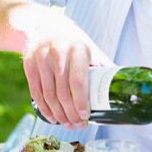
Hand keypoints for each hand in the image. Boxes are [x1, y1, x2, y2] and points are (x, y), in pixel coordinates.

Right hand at [23, 11, 110, 127]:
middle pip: (63, 92)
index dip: (81, 102)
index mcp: (78, 49)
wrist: (46, 26)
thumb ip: (102, 67)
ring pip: (49, 94)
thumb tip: (122, 89)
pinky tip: (52, 117)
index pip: (78, 82)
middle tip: (77, 125)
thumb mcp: (90, 49)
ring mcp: (41, 57)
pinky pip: (36, 92)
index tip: (85, 116)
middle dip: (71, 113)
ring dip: (58, 114)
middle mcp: (58, 51)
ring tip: (67, 124)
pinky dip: (44, 108)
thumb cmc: (74, 44)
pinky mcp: (29, 63)